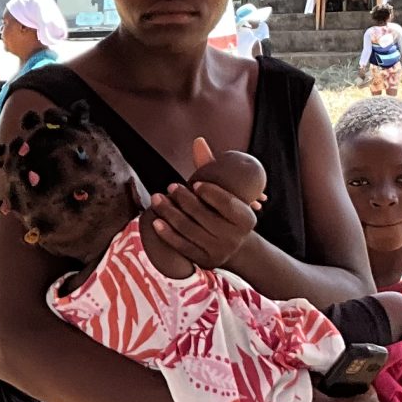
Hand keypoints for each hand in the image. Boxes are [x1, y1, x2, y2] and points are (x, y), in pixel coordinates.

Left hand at [146, 138, 258, 269]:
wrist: (231, 246)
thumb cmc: (224, 211)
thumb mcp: (226, 192)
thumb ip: (211, 168)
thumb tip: (198, 141)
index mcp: (246, 218)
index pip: (227, 202)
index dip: (210, 191)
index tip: (194, 182)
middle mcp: (235, 237)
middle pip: (204, 215)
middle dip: (183, 199)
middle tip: (169, 186)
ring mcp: (219, 251)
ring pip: (189, 229)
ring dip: (169, 213)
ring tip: (157, 199)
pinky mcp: (203, 261)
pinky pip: (181, 246)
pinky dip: (167, 234)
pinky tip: (155, 222)